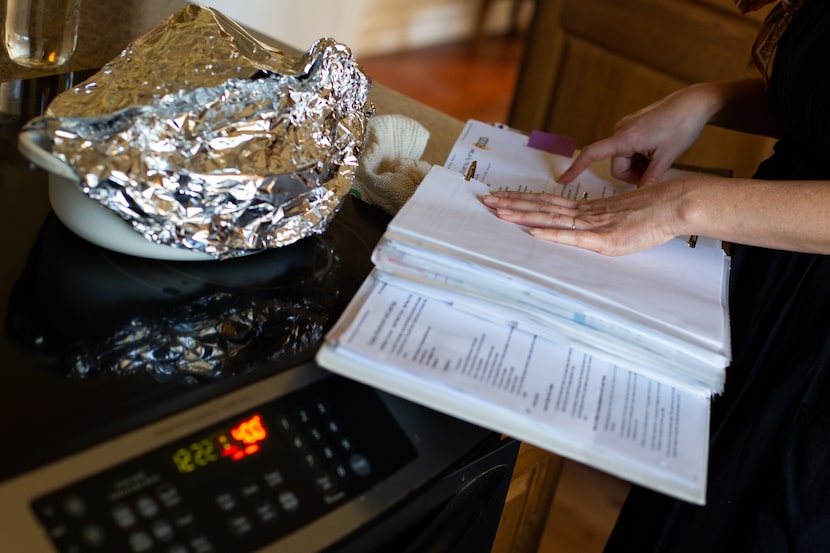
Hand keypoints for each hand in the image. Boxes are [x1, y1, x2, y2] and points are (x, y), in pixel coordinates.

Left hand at [482, 179, 687, 255]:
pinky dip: (551, 234)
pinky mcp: (604, 239)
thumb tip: (587, 228)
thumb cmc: (655, 211)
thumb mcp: (622, 217)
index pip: (549, 202)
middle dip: (513, 204)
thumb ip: (603, 223)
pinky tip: (532, 231)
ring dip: (523, 214)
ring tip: (499, 211)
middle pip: (542, 206)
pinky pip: (572, 236)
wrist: (677, 204)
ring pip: (550, 218)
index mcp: (588, 209)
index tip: (503, 197)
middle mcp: (586, 214)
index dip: (524, 199)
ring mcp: (594, 225)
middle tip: (487, 200)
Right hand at [559, 84, 714, 185]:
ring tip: (660, 157)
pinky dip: (641, 157)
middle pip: (617, 166)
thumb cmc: (682, 125)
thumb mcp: (668, 157)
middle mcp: (620, 131)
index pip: (592, 154)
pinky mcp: (633, 128)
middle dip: (634, 174)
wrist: (694, 103)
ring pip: (624, 160)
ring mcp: (626, 128)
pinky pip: (630, 150)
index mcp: (625, 138)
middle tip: (656, 169)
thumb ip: (650, 178)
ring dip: (639, 166)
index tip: (562, 180)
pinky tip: (658, 150)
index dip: (576, 168)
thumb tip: (639, 197)